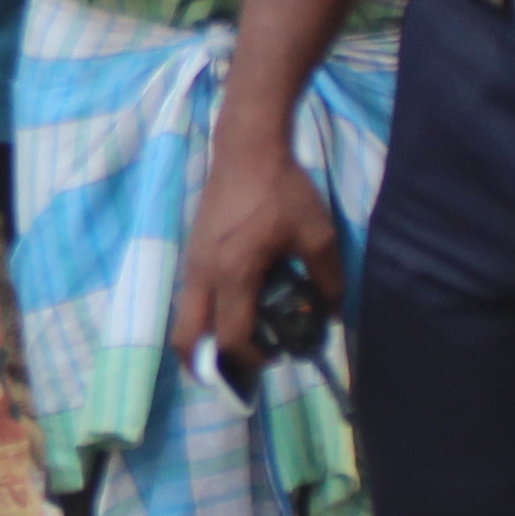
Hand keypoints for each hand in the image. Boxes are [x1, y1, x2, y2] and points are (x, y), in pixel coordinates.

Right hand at [170, 134, 341, 377]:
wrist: (247, 148)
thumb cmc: (283, 191)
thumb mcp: (318, 236)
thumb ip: (328, 281)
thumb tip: (331, 314)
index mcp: (234, 275)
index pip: (231, 338)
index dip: (252, 359)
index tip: (276, 355)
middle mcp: (203, 276)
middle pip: (186, 340)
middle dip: (206, 365)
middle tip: (237, 367)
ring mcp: (191, 264)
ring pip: (184, 319)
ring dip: (205, 339)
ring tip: (240, 338)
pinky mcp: (191, 252)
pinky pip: (189, 299)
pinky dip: (205, 316)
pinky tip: (237, 304)